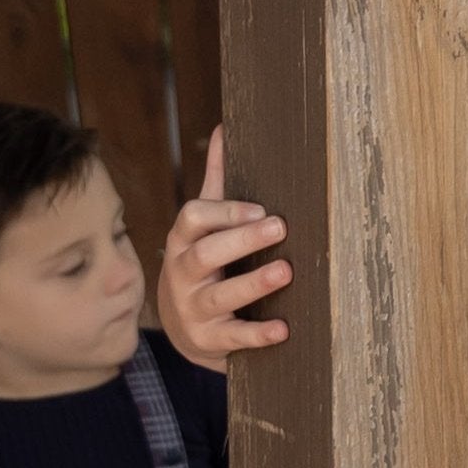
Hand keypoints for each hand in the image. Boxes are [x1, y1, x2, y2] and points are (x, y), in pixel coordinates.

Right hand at [158, 127, 290, 369]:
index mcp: (183, 240)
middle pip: (206, 254)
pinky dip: (257, 335)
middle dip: (242, 240)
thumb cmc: (203, 264)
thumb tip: (224, 127)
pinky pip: (233, 338)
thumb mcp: (203, 225)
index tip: (260, 208)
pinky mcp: (209, 340)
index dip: (224, 213)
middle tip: (279, 227)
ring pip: (219, 296)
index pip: (193, 219)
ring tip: (285, 271)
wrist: (182, 326)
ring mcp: (193, 309)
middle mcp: (183, 274)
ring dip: (253, 284)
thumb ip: (216, 181)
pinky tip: (284, 330)